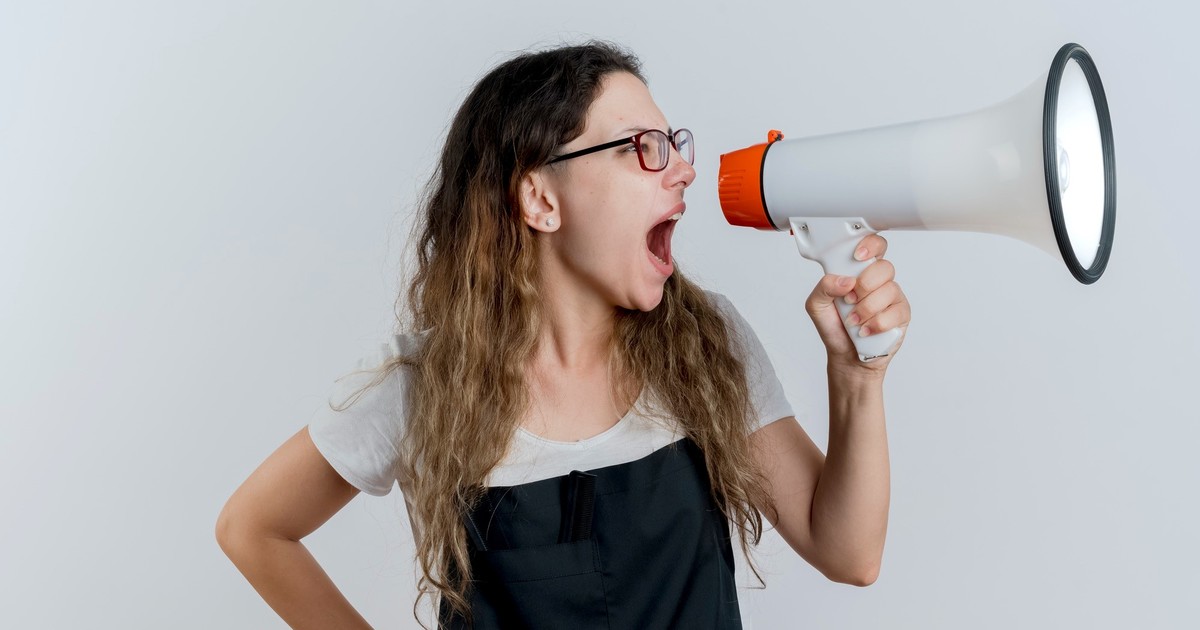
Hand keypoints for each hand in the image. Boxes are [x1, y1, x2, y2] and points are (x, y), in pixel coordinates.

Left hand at [805, 234, 910, 375]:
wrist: (846, 357)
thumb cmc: (835, 327)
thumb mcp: (817, 306)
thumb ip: (824, 287)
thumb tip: (846, 281)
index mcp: (860, 271)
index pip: (874, 246)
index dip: (870, 245)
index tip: (858, 256)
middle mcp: (879, 281)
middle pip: (884, 267)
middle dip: (864, 285)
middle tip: (850, 300)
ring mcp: (892, 297)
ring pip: (888, 290)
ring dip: (866, 309)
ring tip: (854, 321)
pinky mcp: (902, 314)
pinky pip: (894, 312)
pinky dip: (875, 324)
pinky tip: (865, 331)